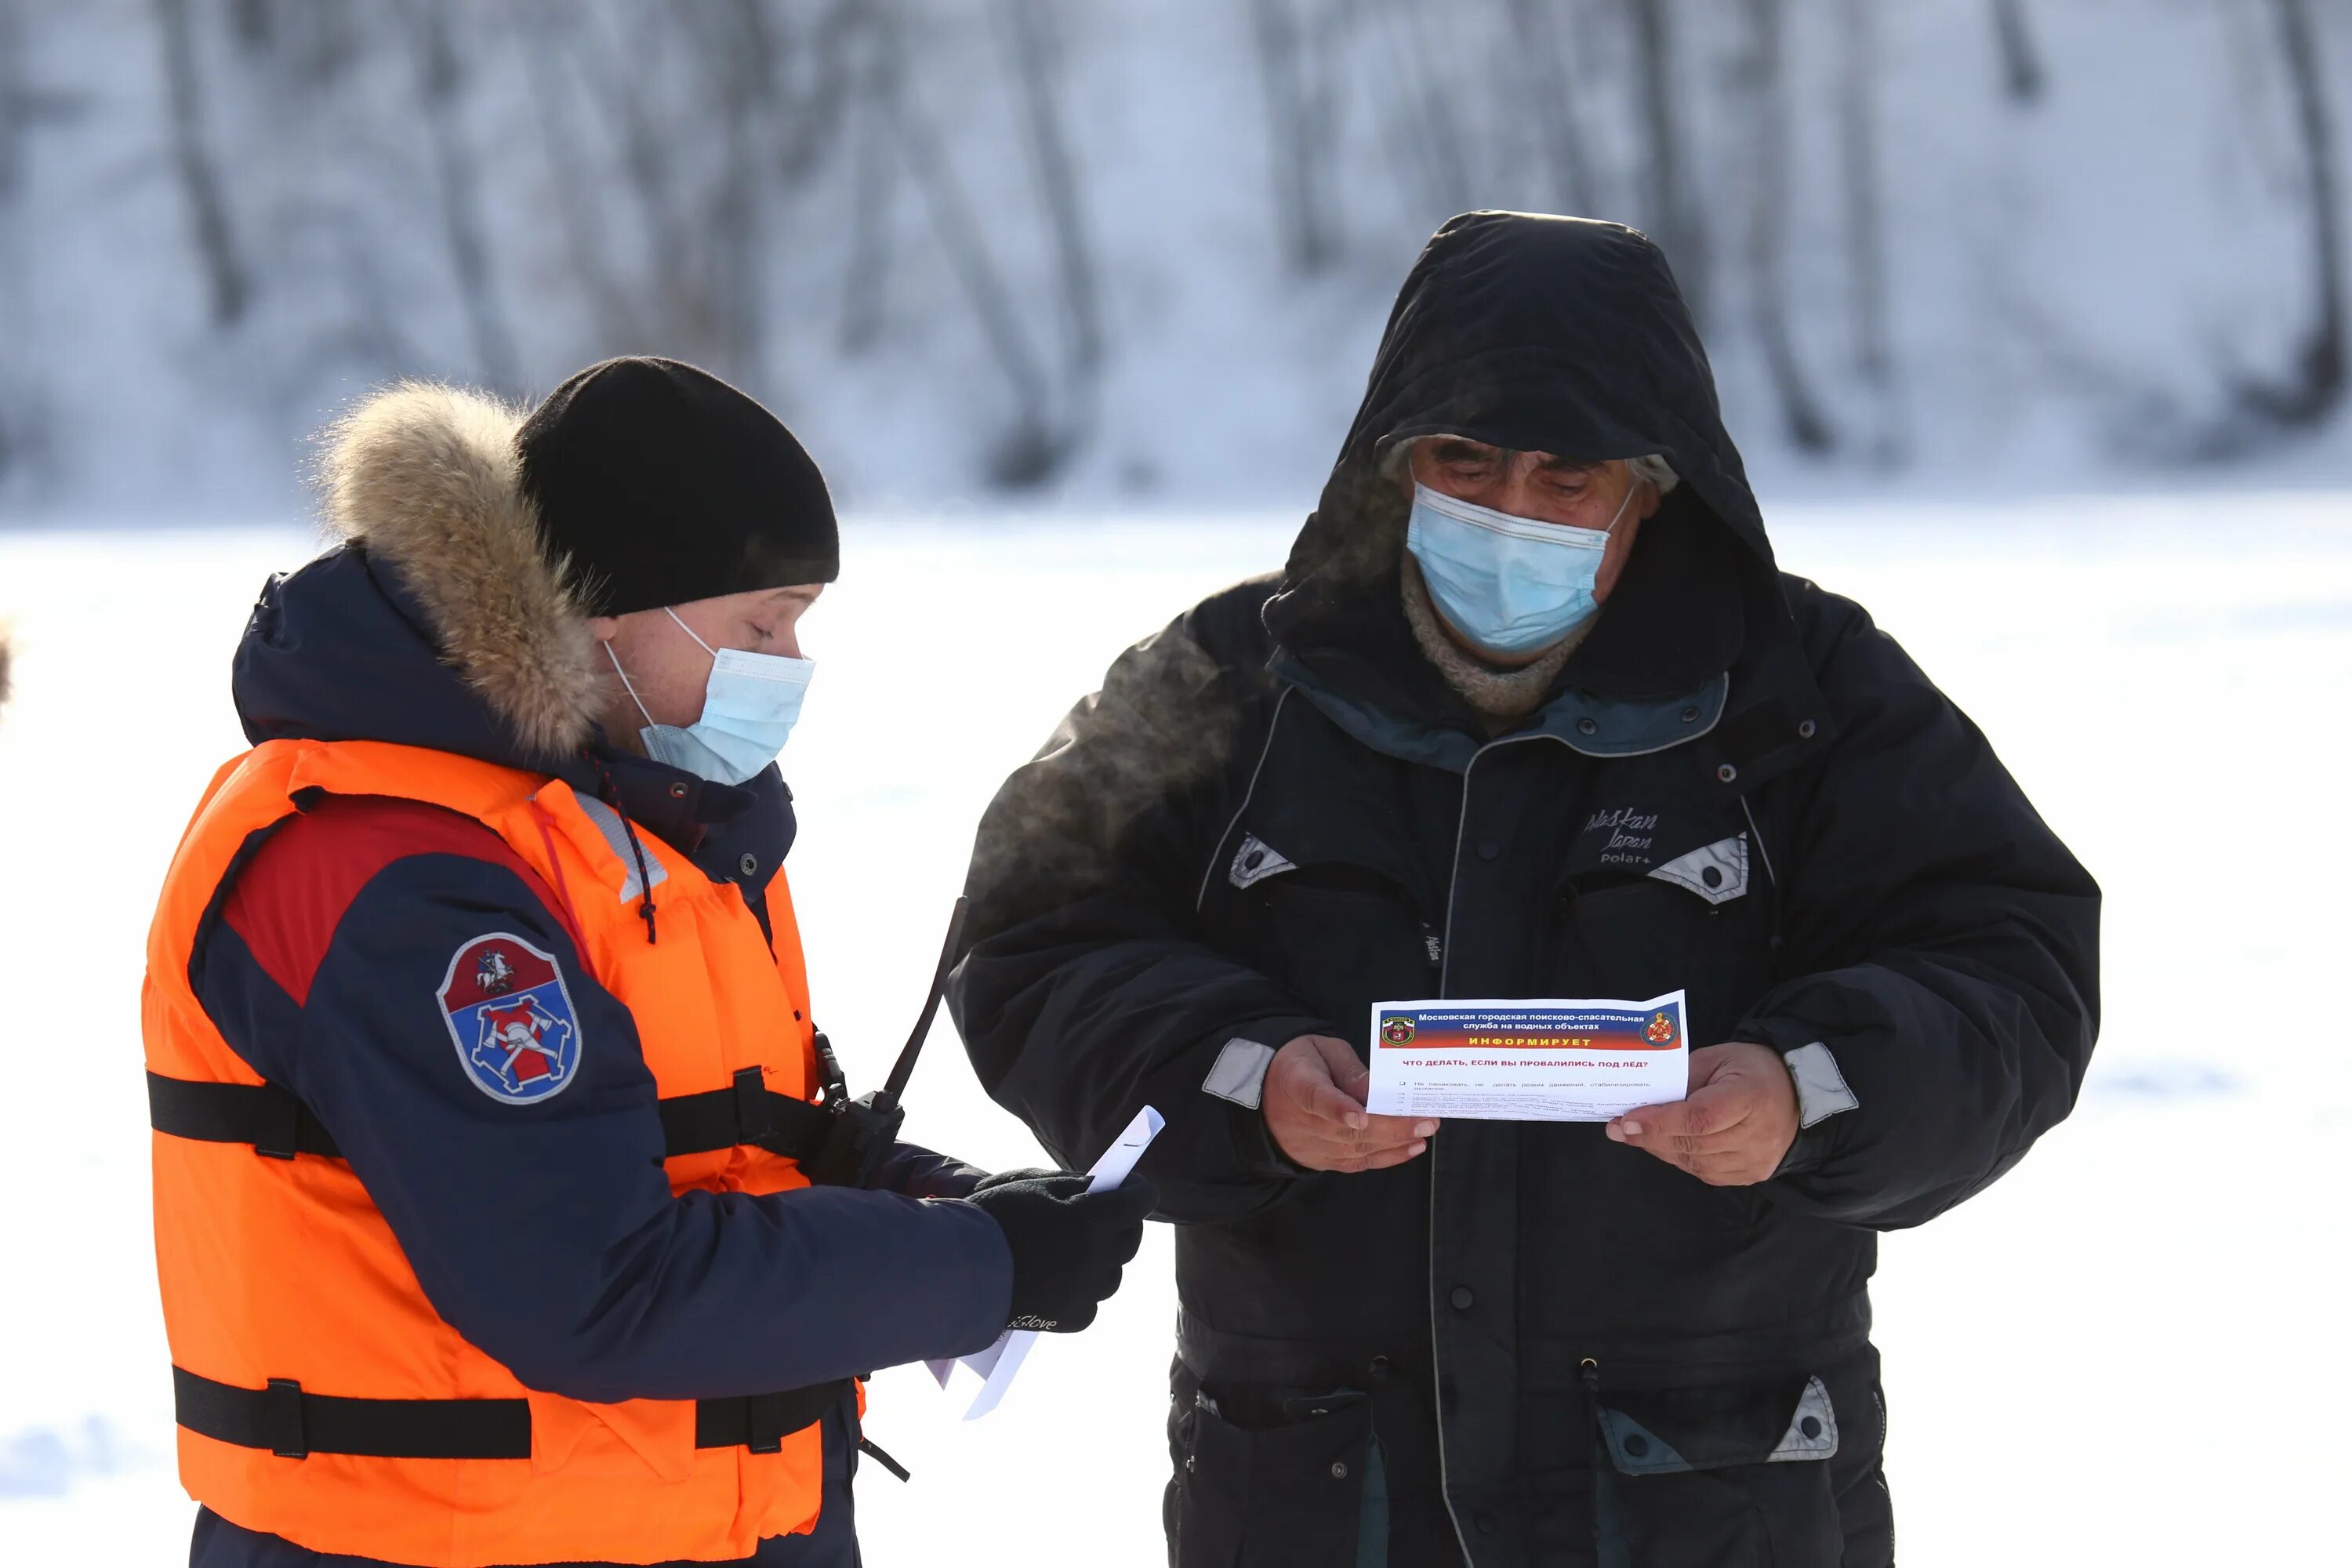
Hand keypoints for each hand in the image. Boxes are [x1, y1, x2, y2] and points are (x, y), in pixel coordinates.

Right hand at [964, 1170, 1154, 1332]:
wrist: (958, 1272)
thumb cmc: (993, 1219)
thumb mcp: (1033, 1184)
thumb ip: (1075, 1185)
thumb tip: (1102, 1190)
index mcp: (1091, 1220)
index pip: (1139, 1202)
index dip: (1138, 1190)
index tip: (1133, 1186)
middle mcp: (1097, 1258)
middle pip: (1130, 1239)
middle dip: (1124, 1223)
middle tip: (1109, 1214)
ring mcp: (1087, 1292)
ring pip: (1114, 1272)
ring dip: (1105, 1258)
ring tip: (1080, 1248)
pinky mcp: (1074, 1318)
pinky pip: (1092, 1300)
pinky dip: (1084, 1288)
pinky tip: (1064, 1278)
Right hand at [1263, 1035, 1435, 1172]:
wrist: (1264, 1089)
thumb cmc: (1301, 1063)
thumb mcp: (1324, 1051)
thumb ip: (1350, 1071)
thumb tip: (1378, 1092)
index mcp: (1295, 1082)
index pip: (1315, 1097)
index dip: (1338, 1108)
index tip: (1361, 1116)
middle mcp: (1298, 1120)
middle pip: (1345, 1131)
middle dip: (1390, 1128)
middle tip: (1426, 1122)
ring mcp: (1306, 1145)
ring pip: (1352, 1151)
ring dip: (1393, 1145)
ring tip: (1423, 1134)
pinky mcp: (1316, 1160)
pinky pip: (1352, 1164)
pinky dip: (1384, 1158)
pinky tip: (1408, 1149)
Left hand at [1606, 1042, 1797, 1185]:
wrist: (1795, 1094)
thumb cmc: (1750, 1069)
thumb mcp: (1717, 1058)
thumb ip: (1682, 1079)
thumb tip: (1643, 1102)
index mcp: (1751, 1097)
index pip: (1699, 1118)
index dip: (1660, 1122)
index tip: (1627, 1120)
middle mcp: (1757, 1136)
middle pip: (1693, 1143)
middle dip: (1649, 1136)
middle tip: (1618, 1128)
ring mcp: (1756, 1161)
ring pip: (1694, 1162)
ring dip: (1660, 1148)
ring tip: (1635, 1134)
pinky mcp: (1751, 1175)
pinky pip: (1705, 1172)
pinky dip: (1680, 1158)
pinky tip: (1664, 1144)